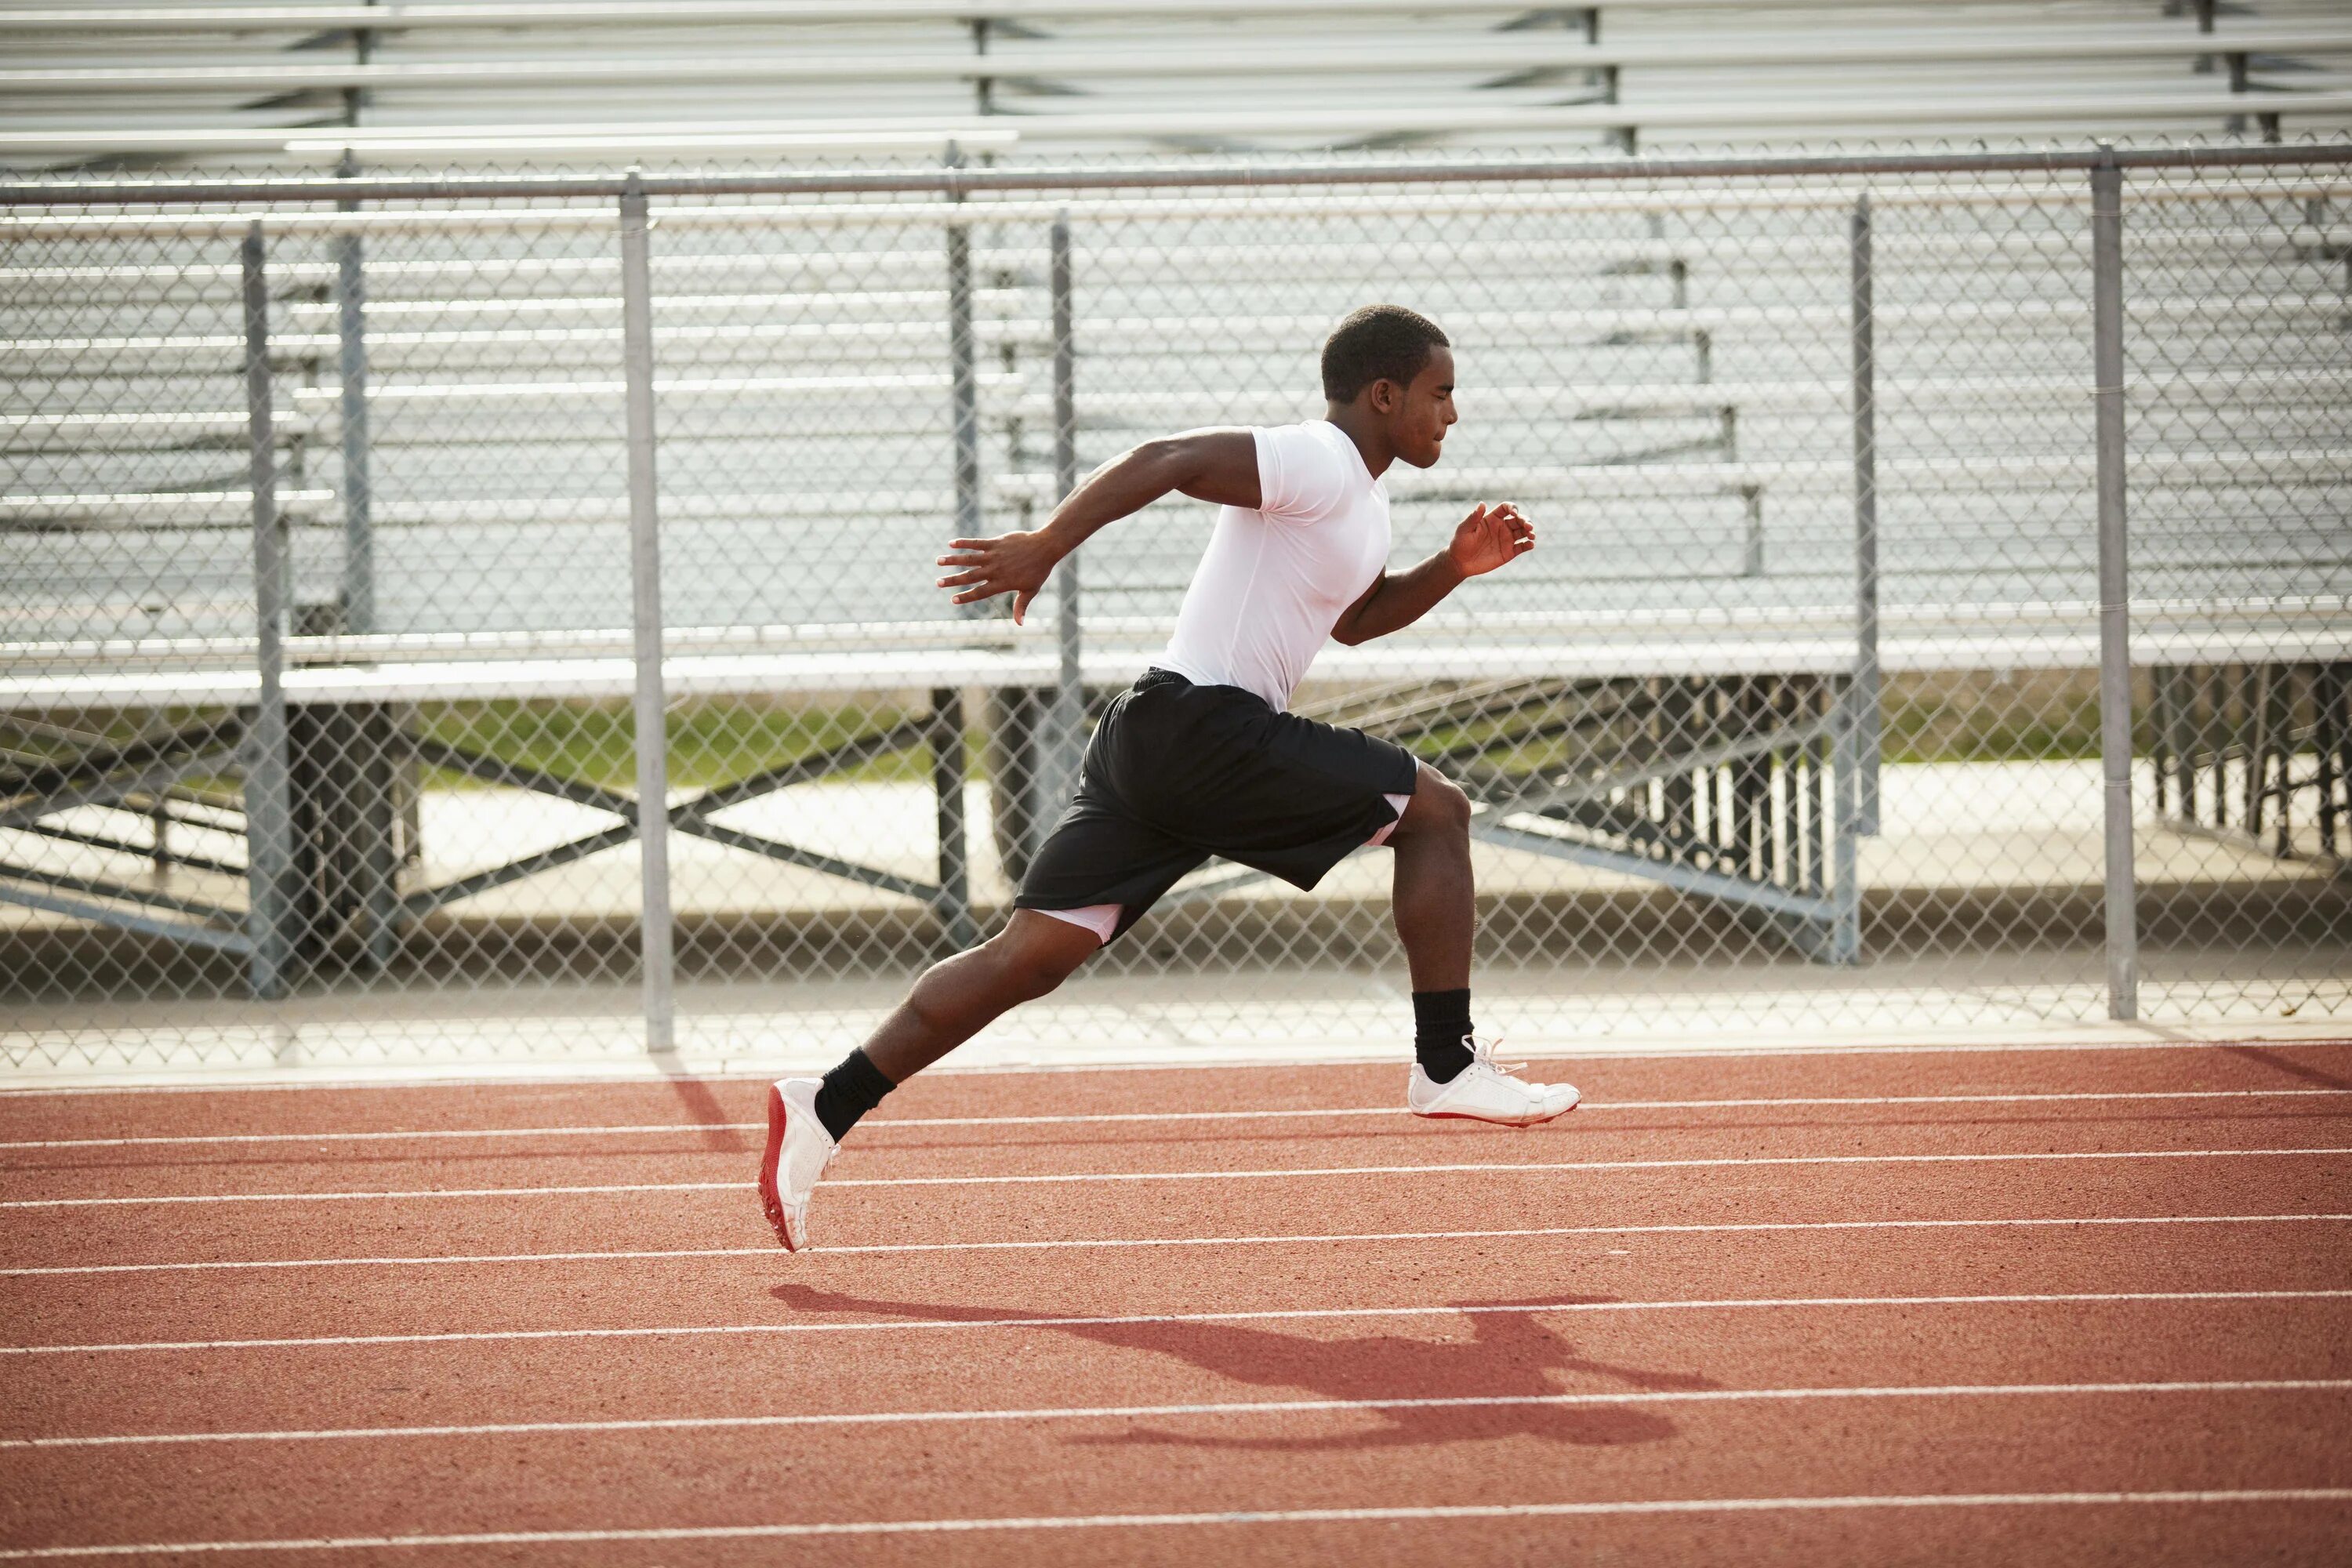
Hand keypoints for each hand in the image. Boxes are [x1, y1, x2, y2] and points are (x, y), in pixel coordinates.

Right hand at [936, 530, 1061, 623]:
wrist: (1045, 547)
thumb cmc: (1039, 570)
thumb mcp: (1030, 590)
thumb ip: (1021, 606)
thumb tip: (1019, 624)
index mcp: (1002, 583)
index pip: (980, 592)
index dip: (966, 596)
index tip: (953, 599)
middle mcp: (995, 570)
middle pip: (970, 577)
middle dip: (953, 580)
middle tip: (938, 583)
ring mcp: (994, 555)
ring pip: (969, 559)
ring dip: (952, 560)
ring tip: (938, 561)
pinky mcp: (996, 543)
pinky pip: (976, 542)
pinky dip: (963, 543)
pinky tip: (951, 543)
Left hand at [1447, 503, 1534, 577]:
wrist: (1460, 563)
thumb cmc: (1460, 543)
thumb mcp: (1464, 529)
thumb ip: (1474, 517)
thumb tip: (1482, 503)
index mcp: (1492, 518)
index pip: (1506, 508)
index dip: (1513, 508)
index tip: (1513, 513)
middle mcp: (1502, 527)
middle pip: (1519, 519)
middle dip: (1526, 520)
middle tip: (1528, 526)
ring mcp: (1506, 539)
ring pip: (1523, 532)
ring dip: (1530, 532)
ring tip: (1532, 535)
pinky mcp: (1509, 552)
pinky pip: (1522, 547)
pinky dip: (1529, 545)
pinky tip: (1530, 545)